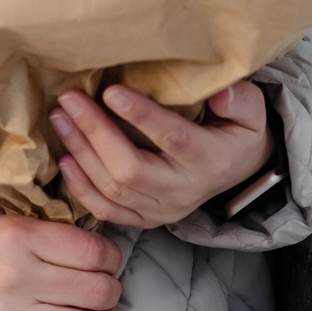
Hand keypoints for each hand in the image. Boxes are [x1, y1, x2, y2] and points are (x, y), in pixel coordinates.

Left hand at [50, 81, 274, 228]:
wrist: (237, 171)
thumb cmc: (236, 131)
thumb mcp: (251, 112)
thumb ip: (240, 100)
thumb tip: (221, 93)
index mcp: (210, 159)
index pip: (172, 139)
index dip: (141, 116)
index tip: (110, 91)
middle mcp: (184, 190)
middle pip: (130, 168)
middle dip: (95, 133)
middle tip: (69, 100)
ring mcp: (163, 209)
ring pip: (113, 189)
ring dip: (81, 153)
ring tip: (59, 119)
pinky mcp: (147, 219)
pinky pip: (108, 212)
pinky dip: (82, 189)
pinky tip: (65, 160)